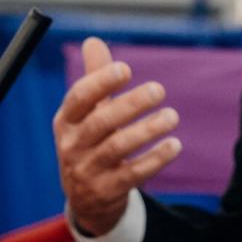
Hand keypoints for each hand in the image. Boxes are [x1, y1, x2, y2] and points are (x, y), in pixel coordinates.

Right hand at [53, 37, 181, 237]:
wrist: (85, 199)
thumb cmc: (89, 144)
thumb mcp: (86, 116)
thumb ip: (94, 80)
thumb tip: (93, 41)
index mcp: (66, 121)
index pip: (80, 98)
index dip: (101, 82)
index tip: (126, 69)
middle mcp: (72, 146)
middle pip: (102, 122)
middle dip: (131, 105)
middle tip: (159, 90)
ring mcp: (88, 171)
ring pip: (119, 148)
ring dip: (148, 130)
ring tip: (172, 116)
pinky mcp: (107, 191)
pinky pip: (133, 174)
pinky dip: (155, 159)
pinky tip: (174, 145)